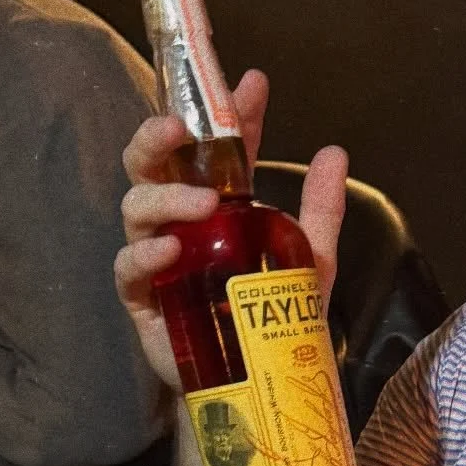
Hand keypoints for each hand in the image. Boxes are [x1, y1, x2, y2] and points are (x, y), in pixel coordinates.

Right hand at [114, 70, 347, 387]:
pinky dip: (147, 254)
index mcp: (222, 207)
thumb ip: (320, 211)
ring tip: (199, 203)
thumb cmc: (275, 316)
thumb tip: (334, 151)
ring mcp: (158, 259)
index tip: (252, 82)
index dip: (231, 113)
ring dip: (164, 197)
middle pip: (151, 166)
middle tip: (179, 128)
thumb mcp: (310, 259)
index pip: (220, 150)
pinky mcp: (144, 299)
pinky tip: (170, 248)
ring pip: (136, 208)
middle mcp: (182, 224)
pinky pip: (130, 268)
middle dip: (157, 139)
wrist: (259, 383)